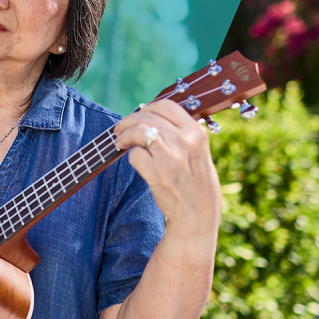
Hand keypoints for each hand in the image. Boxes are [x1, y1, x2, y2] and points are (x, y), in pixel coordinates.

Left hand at [112, 100, 221, 239]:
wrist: (198, 213)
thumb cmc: (195, 181)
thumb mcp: (198, 151)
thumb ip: (181, 132)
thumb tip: (150, 115)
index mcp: (196, 132)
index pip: (166, 106)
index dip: (147, 107)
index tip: (139, 113)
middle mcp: (185, 142)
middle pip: (148, 117)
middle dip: (129, 121)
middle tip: (120, 129)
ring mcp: (171, 158)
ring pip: (139, 131)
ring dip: (124, 134)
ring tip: (120, 141)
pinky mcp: (157, 174)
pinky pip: (135, 155)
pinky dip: (130, 156)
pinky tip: (133, 160)